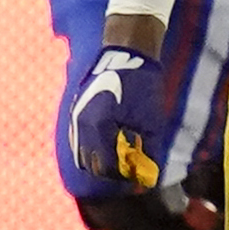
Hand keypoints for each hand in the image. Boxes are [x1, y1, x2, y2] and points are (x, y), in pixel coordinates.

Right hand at [61, 44, 174, 193]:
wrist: (127, 52)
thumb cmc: (143, 86)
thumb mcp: (152, 121)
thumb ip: (149, 151)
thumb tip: (150, 175)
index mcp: (100, 127)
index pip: (105, 168)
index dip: (123, 177)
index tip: (137, 175)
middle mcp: (83, 124)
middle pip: (90, 164)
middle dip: (110, 171)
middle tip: (129, 168)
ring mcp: (76, 116)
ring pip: (81, 153)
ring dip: (99, 160)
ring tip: (120, 156)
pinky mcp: (76, 110)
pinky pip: (78, 139)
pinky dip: (91, 147)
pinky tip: (109, 143)